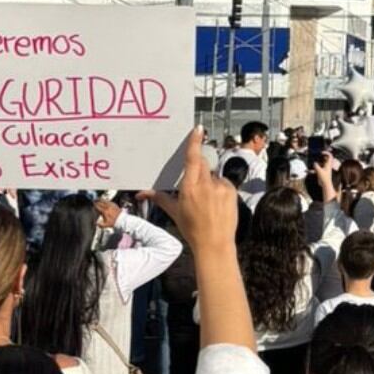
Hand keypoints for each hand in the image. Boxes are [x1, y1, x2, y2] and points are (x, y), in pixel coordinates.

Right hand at [94, 195, 122, 230]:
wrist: (122, 220)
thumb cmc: (114, 222)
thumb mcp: (106, 225)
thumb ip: (100, 224)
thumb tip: (96, 223)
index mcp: (104, 211)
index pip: (98, 207)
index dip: (94, 205)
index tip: (92, 205)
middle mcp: (108, 207)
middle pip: (100, 203)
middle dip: (96, 202)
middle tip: (94, 201)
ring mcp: (112, 206)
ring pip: (105, 201)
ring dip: (101, 200)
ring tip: (98, 199)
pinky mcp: (115, 205)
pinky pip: (110, 201)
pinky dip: (106, 200)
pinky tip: (105, 201)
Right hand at [150, 131, 237, 251]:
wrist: (215, 243)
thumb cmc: (192, 228)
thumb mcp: (174, 212)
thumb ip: (159, 197)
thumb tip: (141, 192)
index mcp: (189, 188)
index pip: (193, 159)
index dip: (195, 143)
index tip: (198, 130)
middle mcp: (206, 185)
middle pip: (203, 165)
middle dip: (198, 169)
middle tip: (195, 185)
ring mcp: (221, 188)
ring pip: (213, 175)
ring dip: (209, 182)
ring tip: (207, 201)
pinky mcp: (232, 191)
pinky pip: (223, 182)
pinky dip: (219, 188)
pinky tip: (216, 202)